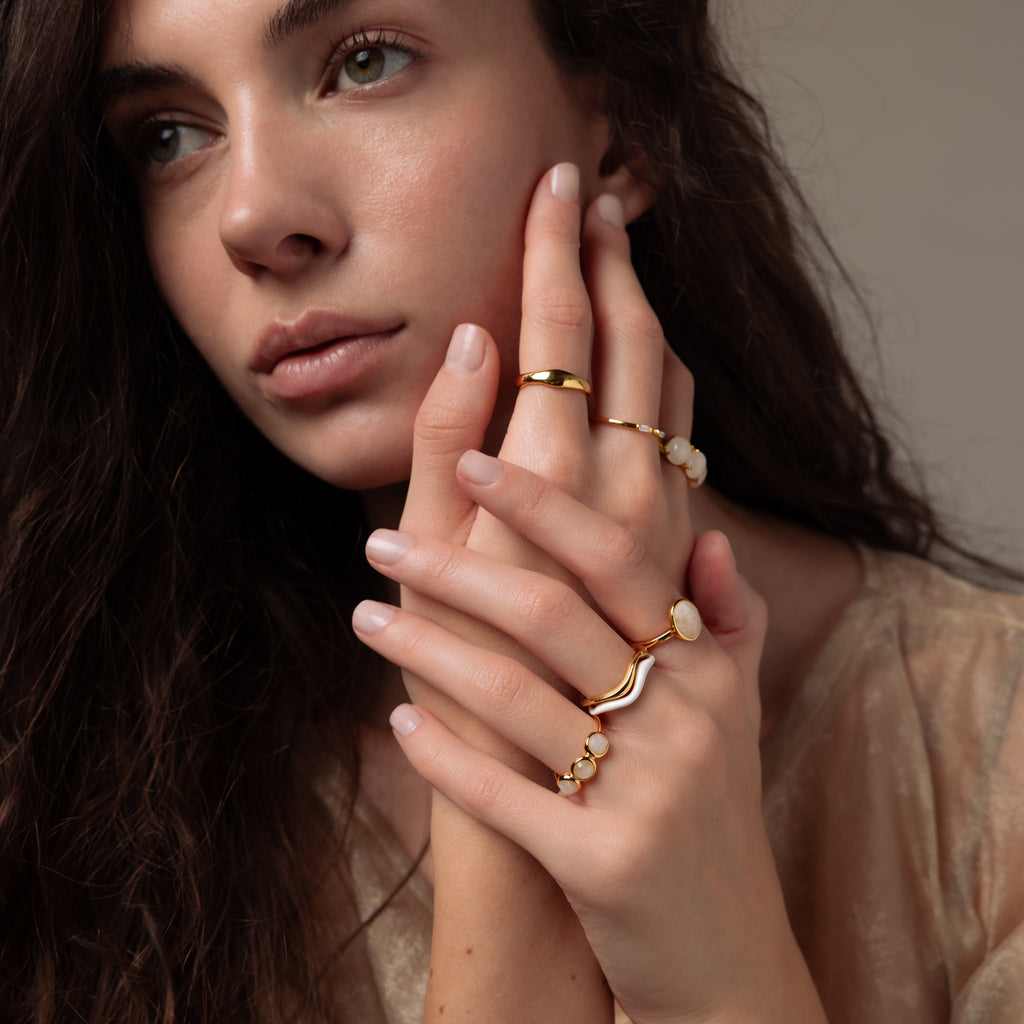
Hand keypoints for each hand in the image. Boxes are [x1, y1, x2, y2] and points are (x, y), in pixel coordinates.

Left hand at [354, 470, 824, 1022]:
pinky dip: (442, 753)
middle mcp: (681, 720)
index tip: (470, 463)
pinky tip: (396, 720)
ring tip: (364, 616)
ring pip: (512, 697)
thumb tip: (711, 533)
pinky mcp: (601, 865)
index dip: (542, 506)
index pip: (616, 560)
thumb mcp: (736, 715)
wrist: (728, 959)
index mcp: (706, 669)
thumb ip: (731, 621)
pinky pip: (500, 795)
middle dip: (454, 570)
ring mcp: (643, 795)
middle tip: (379, 539)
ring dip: (426, 650)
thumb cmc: (713, 818)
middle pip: (550, 615)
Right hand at [396, 163, 695, 761]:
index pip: (561, 331)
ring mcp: (666, 514)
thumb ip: (446, 442)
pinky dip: (669, 380)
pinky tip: (655, 364)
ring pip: (673, 383)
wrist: (557, 775)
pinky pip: (688, 435)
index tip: (558, 180)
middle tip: (597, 197)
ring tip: (623, 259)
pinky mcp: (679, 542)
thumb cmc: (467, 675)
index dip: (555, 249)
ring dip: (647, 311)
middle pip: (633, 339)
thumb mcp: (429, 557)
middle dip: (610, 260)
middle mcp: (627, 486)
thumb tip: (478, 338)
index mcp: (556, 479)